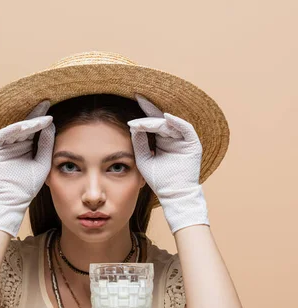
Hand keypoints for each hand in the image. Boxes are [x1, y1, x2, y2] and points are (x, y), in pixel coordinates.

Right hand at [0, 100, 54, 236]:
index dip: (42, 119)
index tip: (52, 109)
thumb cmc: (28, 185)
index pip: (34, 128)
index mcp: (25, 146)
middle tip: (45, 103)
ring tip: (39, 119)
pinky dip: (12, 130)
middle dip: (34, 115)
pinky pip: (1, 136)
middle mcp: (13, 143)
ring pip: (14, 129)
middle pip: (24, 125)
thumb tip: (51, 124)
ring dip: (26, 123)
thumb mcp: (42, 162)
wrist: (14, 200)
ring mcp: (3, 146)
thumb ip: (47, 144)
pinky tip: (24, 127)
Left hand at [128, 94, 208, 233]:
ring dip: (156, 120)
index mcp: (162, 140)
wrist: (172, 194)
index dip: (143, 111)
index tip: (132, 100)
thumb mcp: (143, 158)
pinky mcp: (192, 144)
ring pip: (170, 124)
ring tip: (143, 118)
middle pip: (161, 119)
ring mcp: (183, 140)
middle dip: (150, 108)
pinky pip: (186, 129)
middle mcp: (173, 137)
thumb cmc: (158, 179)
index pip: (152, 122)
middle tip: (138, 96)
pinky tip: (166, 118)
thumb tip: (133, 126)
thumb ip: (139, 142)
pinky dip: (177, 122)